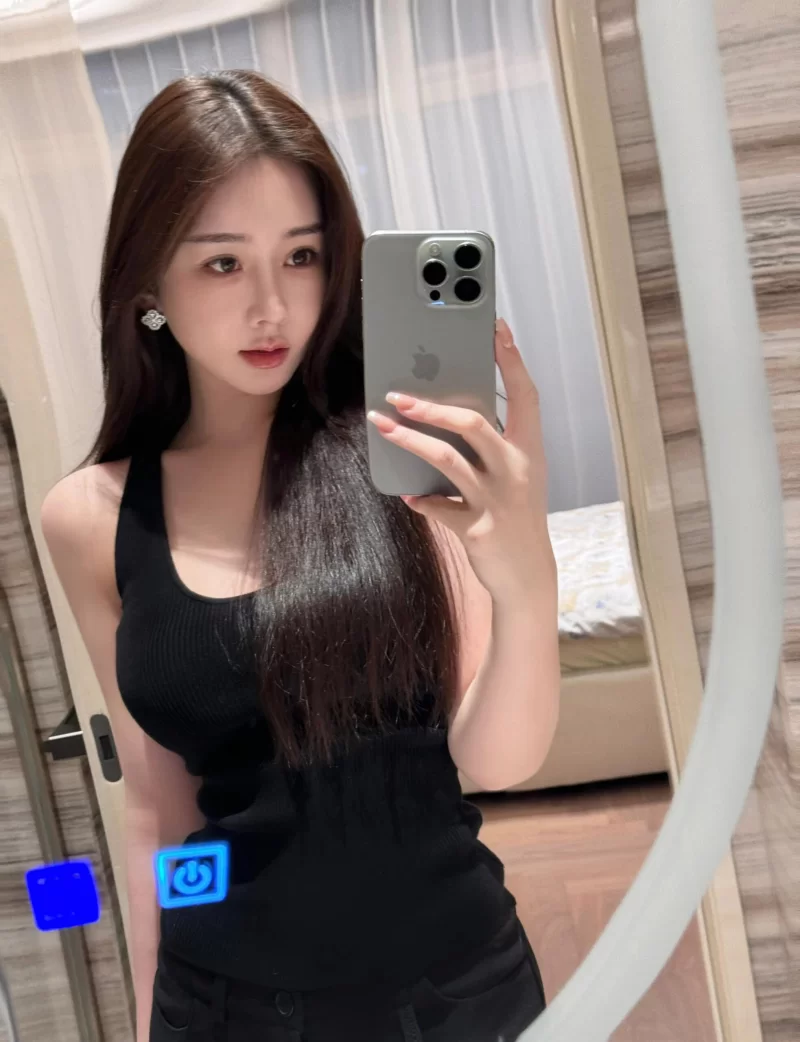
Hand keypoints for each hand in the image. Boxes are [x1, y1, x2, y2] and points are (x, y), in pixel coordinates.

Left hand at [366, 318, 553, 604]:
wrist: (528, 575)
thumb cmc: (516, 516)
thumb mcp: (516, 477)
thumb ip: (490, 447)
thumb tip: (444, 413)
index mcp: (530, 451)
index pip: (525, 395)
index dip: (511, 360)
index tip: (496, 327)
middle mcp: (516, 470)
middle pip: (472, 423)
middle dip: (431, 406)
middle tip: (396, 395)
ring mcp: (497, 500)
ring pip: (445, 459)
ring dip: (409, 440)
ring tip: (383, 426)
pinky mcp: (477, 529)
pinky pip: (436, 506)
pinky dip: (419, 499)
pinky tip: (408, 495)